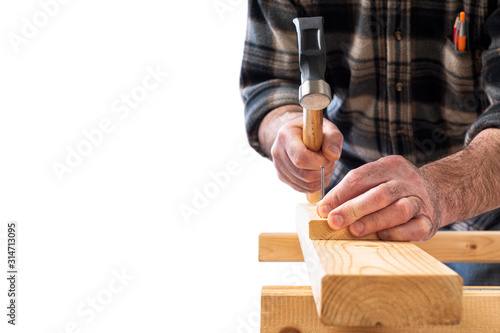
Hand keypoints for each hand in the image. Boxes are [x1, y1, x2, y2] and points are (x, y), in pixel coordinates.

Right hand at [270, 117, 342, 192]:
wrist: (298, 134)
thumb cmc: (314, 131)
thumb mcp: (327, 128)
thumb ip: (333, 138)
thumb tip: (333, 156)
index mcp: (285, 135)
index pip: (301, 158)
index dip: (319, 162)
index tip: (328, 156)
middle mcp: (277, 152)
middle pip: (303, 174)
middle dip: (323, 171)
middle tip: (330, 163)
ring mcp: (278, 166)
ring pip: (304, 184)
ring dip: (320, 179)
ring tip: (325, 167)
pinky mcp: (282, 177)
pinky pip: (301, 188)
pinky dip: (314, 185)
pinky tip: (319, 173)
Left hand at [317, 155, 440, 240]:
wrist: (438, 191)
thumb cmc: (394, 189)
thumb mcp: (375, 180)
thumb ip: (351, 191)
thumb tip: (324, 209)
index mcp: (389, 166)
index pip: (360, 177)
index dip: (340, 194)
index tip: (323, 209)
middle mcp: (406, 181)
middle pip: (380, 194)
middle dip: (354, 209)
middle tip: (335, 221)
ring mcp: (420, 200)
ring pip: (399, 209)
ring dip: (374, 221)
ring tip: (355, 230)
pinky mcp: (429, 220)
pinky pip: (415, 227)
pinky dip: (398, 233)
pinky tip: (382, 237)